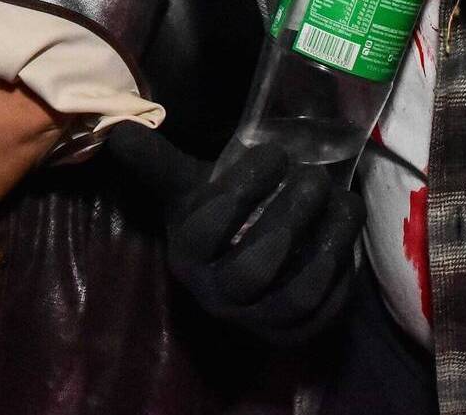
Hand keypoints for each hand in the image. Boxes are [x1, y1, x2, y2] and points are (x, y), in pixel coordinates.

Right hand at [106, 123, 362, 344]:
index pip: (208, 230)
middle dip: (289, 219)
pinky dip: (341, 277)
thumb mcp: (184, 187)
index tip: (275, 153)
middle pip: (254, 267)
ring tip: (346, 201)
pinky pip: (323, 313)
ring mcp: (256, 321)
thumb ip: (156, 160)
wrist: (230, 265)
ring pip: (296, 295)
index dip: (244, 189)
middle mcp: (216, 296)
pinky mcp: (292, 334)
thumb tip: (117, 130)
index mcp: (186, 257)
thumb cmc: (212, 214)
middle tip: (315, 176)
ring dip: (327, 247)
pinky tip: (349, 236)